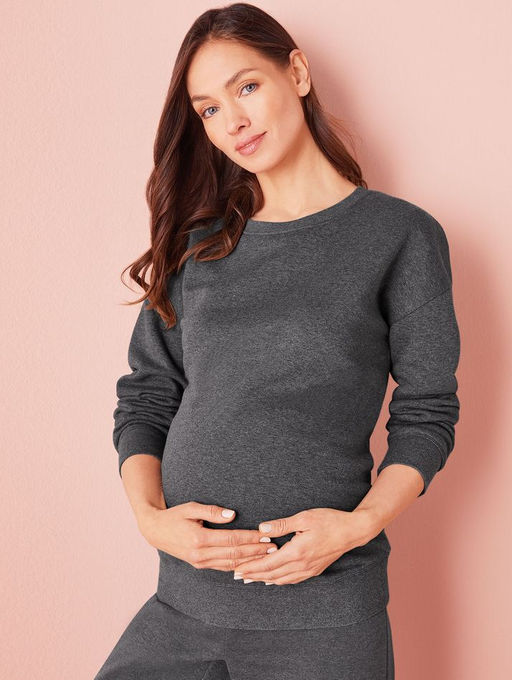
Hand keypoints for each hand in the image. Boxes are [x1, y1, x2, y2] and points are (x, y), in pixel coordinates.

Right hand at [138, 501, 277, 571]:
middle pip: (234, 554)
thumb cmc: (175, 516)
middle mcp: (200, 554)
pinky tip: (251, 565)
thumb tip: (232, 515)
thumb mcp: (191, 508)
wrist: (156, 531)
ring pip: (230, 564)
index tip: (265, 535)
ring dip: (250, 561)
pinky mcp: (200, 565)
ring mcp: (200, 562)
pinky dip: (238, 567)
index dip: (250, 538)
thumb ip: (211, 510)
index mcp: (199, 538)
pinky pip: (223, 567)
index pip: (232, 540)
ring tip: (267, 557)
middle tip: (274, 548)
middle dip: (255, 551)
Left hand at [232, 507, 377, 584]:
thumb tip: (261, 529)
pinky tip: (272, 580)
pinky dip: (279, 580)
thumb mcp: (304, 518)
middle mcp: (302, 565)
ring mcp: (309, 570)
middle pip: (272, 575)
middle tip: (237, 575)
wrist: (352, 531)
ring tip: (250, 579)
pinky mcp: (314, 570)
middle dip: (253, 575)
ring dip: (264, 579)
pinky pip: (292, 579)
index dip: (251, 567)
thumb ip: (281, 525)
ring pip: (281, 580)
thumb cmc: (329, 520)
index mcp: (297, 552)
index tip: (237, 568)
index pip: (268, 564)